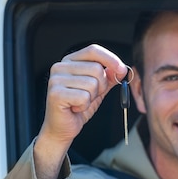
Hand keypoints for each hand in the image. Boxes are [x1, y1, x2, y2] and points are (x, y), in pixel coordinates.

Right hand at [34, 44, 126, 178]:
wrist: (62, 128)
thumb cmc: (78, 107)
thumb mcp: (98, 89)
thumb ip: (109, 77)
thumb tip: (121, 69)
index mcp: (70, 61)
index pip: (93, 50)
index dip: (111, 59)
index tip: (122, 70)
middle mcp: (60, 66)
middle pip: (97, 69)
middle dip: (101, 87)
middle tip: (90, 96)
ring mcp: (56, 79)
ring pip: (92, 84)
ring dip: (92, 98)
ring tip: (81, 103)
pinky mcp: (55, 93)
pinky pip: (84, 97)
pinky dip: (84, 106)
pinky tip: (75, 108)